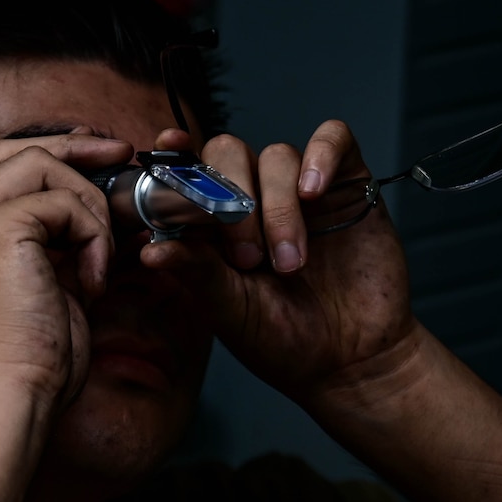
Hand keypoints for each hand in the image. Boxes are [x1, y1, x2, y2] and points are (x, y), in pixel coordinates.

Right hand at [0, 133, 131, 411]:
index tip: (87, 159)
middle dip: (70, 147)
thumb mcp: (27, 295)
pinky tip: (91, 283)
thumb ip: (42, 251)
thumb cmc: (16, 372)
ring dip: (88, 207)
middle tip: (118, 155)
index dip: (41, 156)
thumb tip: (85, 218)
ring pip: (39, 164)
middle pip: (6, 149)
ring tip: (99, 261)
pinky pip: (62, 202)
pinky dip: (92, 236)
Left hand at [140, 122, 422, 404]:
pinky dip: (322, 157)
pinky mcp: (347, 185)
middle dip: (233, 197)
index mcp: (213, 226)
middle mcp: (254, 200)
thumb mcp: (231, 311)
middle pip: (230, 152)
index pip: (187, 172)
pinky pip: (334, 139)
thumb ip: (196, 272)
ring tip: (289, 264)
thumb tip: (149, 250)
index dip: (174, 154)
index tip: (169, 148)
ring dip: (279, 207)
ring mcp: (300, 191)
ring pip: (277, 155)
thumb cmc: (285, 342)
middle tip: (247, 256)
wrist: (352, 362)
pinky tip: (314, 194)